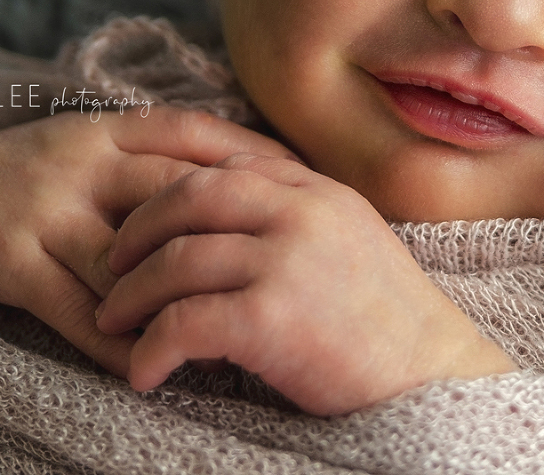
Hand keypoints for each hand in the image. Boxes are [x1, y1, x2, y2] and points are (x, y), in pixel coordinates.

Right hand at [0, 106, 298, 377]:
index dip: (253, 155)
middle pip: (169, 190)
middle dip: (229, 225)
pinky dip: (121, 339)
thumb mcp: (94, 144)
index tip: (307, 184)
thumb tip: (261, 172)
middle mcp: (79, 161)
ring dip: (179, 291)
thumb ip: (160, 154)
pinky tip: (161, 358)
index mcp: (106, 128)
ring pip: (127, 255)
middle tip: (286, 259)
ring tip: (237, 318)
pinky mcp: (12, 261)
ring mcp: (45, 210)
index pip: (192, 133)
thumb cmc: (37, 179)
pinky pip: (77, 309)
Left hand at [94, 153, 517, 414]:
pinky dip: (150, 351)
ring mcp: (288, 261)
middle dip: (136, 231)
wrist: (434, 377)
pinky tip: (144, 374)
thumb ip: (298, 217)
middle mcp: (302, 212)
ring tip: (112, 325)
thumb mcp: (350, 242)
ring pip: (176, 260)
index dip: (170, 188)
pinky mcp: (272, 318)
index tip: (139, 221)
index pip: (225, 165)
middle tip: (110, 267)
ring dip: (129, 296)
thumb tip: (226, 219)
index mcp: (319, 191)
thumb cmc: (387, 324)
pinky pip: (183, 323)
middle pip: (188, 197)